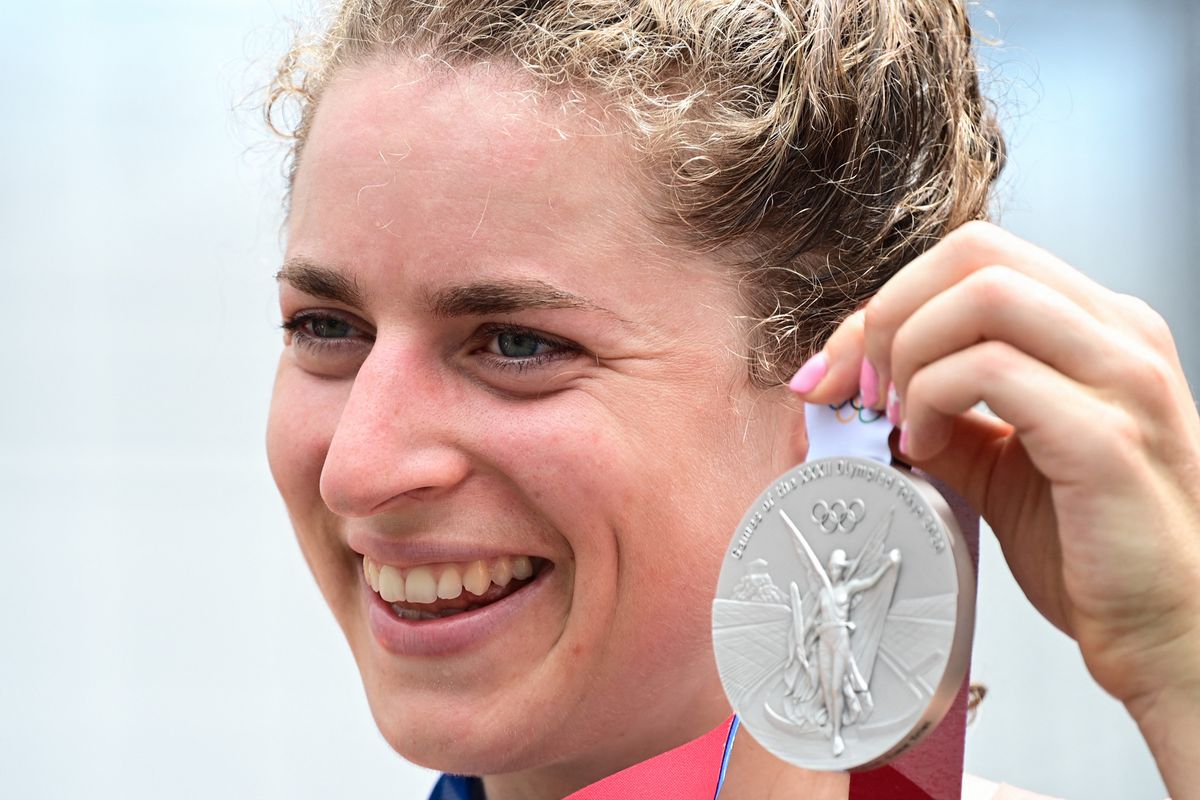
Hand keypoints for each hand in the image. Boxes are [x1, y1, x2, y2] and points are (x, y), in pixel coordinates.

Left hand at [787, 222, 1199, 728]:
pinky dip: (932, 399)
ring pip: (984, 296)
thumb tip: (863, 391)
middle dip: (888, 314)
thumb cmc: (1090, 549)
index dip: (890, 301)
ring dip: (910, 354)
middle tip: (858, 388)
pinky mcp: (1106, 437)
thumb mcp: (999, 462)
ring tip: (897, 421)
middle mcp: (1120, 335)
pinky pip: (992, 371)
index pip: (975, 258)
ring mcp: (1123, 380)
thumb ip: (944, 413)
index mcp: (1098, 328)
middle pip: (974, 254)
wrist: (1162, 631)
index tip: (840, 369)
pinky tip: (923, 448)